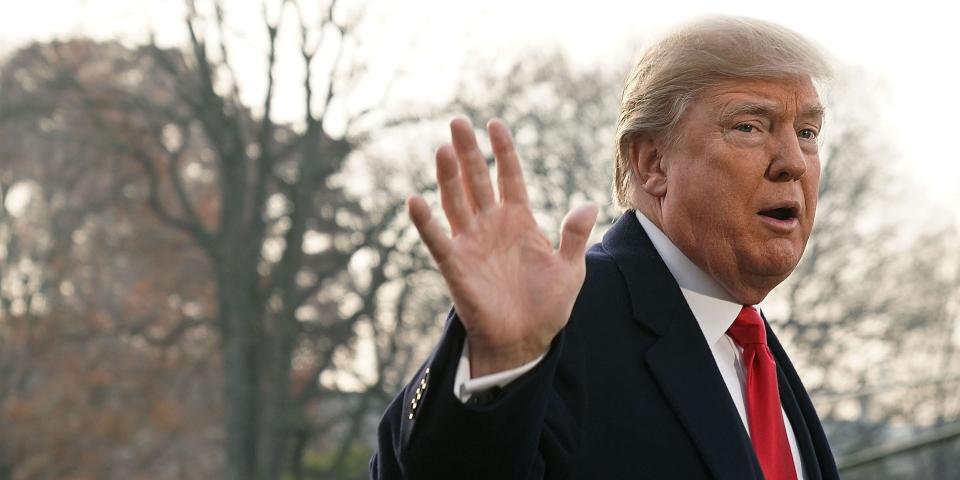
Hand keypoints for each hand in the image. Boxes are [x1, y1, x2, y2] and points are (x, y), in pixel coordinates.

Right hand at [408, 117, 597, 376]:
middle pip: (477, 180)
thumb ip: (574, 236)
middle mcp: (491, 225)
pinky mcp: (456, 266)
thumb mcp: (570, 269)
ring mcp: (471, 243)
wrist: (526, 342)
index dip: (503, 151)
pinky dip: (425, 222)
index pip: (508, 177)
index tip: (495, 124)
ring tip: (443, 148)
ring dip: (448, 176)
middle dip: (468, 152)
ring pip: (456, 201)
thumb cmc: (547, 306)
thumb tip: (588, 204)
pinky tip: (416, 200)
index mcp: (519, 220)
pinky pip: (437, 240)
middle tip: (458, 122)